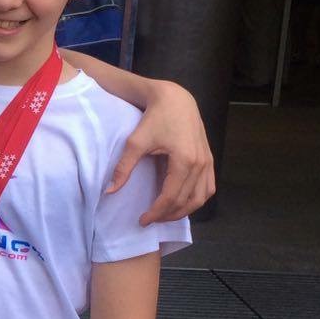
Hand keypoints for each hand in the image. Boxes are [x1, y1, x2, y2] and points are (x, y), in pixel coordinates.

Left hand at [106, 79, 213, 223]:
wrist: (175, 99)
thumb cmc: (154, 118)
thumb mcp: (135, 142)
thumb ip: (124, 168)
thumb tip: (110, 191)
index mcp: (184, 161)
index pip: (170, 197)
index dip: (156, 213)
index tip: (142, 220)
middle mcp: (200, 164)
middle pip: (185, 201)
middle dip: (167, 215)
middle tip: (150, 219)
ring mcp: (208, 162)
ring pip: (200, 198)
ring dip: (184, 211)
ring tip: (165, 215)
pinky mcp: (209, 159)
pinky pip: (208, 187)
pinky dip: (197, 199)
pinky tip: (182, 202)